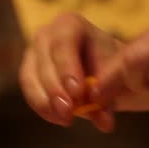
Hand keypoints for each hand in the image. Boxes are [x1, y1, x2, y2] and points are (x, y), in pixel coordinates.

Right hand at [19, 13, 120, 131]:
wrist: (109, 71)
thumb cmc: (116, 69)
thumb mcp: (118, 78)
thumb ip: (110, 96)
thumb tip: (104, 123)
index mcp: (71, 25)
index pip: (64, 43)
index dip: (68, 68)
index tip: (76, 92)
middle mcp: (47, 34)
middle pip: (45, 61)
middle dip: (56, 90)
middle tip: (69, 112)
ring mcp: (34, 53)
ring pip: (31, 77)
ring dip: (46, 102)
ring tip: (66, 120)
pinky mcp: (29, 72)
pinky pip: (30, 91)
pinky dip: (43, 107)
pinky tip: (59, 119)